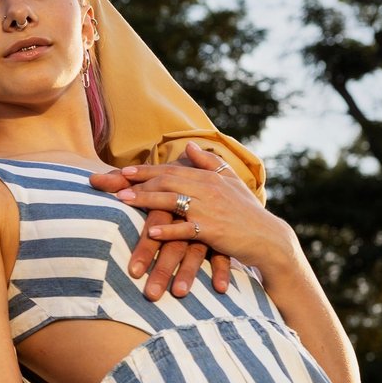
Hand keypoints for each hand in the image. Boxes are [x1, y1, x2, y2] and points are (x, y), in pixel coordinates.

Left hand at [91, 148, 236, 298]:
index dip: (146, 170)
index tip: (123, 170)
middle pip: (167, 181)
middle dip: (138, 181)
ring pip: (172, 201)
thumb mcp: (231, 182)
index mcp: (209, 178)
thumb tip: (190, 144)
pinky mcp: (213, 231)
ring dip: (145, 200)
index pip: (172, 170)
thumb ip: (210, 163)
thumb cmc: (246, 211)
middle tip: (114, 183)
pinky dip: (168, 230)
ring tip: (122, 201)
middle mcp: (207, 190)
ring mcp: (210, 210)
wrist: (268, 237)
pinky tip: (150, 231)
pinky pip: (186, 229)